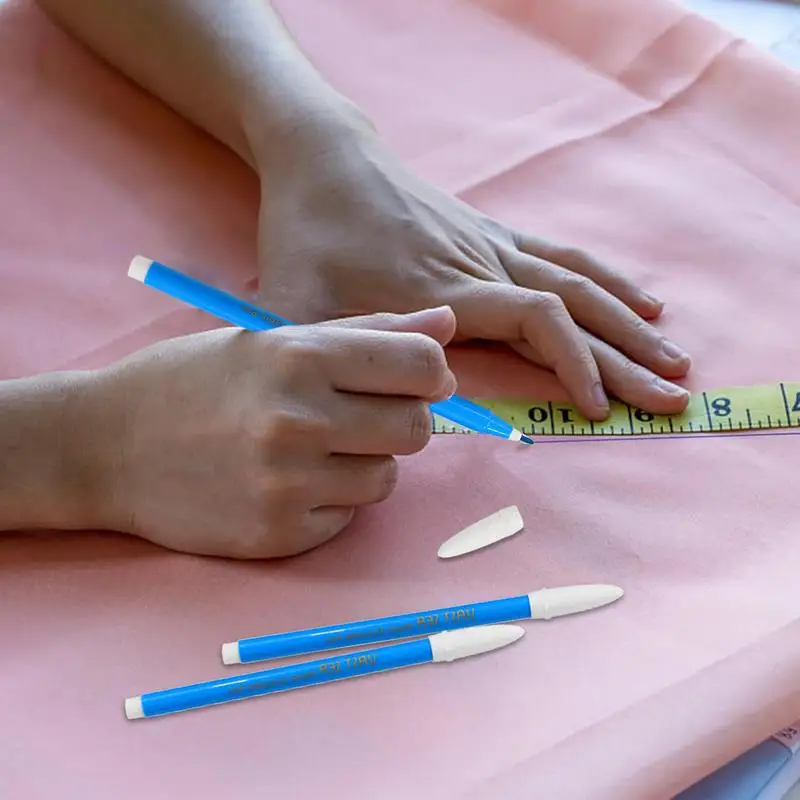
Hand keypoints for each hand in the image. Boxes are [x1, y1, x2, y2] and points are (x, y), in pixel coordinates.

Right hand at [92, 307, 455, 557]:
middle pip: (416, 427)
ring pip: (387, 478)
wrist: (106, 445)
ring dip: (365, 462)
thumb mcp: (272, 339)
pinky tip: (287, 483)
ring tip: (313, 449)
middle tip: (357, 415)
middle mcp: (298, 420)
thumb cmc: (193, 380)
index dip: (430, 371)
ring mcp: (287, 484)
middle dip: (400, 419)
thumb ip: (366, 332)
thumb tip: (447, 325)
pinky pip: (348, 517)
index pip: (421, 364)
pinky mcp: (277, 535)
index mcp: (299, 357)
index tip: (416, 379)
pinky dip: (331, 501)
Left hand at [256, 127, 690, 419]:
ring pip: (581, 283)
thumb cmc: (306, 232)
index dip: (574, 364)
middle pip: (575, 309)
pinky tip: (642, 301)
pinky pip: (565, 256)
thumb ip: (333, 355)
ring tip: (675, 359)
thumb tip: (372, 410)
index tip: (599, 411)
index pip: (534, 321)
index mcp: (441, 290)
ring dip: (630, 325)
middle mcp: (481, 266)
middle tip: (673, 399)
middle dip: (626, 359)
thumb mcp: (296, 301)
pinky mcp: (492, 233)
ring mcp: (492, 245)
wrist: (321, 157)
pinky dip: (609, 281)